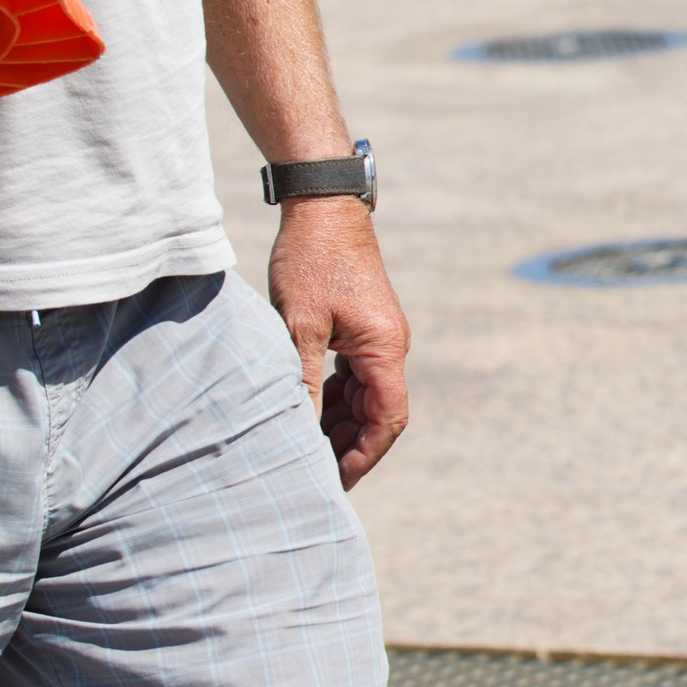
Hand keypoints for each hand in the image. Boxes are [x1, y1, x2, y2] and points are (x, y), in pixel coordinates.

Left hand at [269, 201, 409, 488]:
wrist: (323, 206)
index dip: (363, 456)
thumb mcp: (299, 325)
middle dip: (348, 446)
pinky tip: (305, 408)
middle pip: (377, 413)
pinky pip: (354, 376)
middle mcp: (389, 346)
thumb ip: (302, 381)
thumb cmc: (311, 259)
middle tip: (311, 471)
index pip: (386, 420)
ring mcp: (377, 337)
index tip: (334, 480)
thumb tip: (297, 432)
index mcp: (384, 349)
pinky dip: (333, 397)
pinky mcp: (361, 327)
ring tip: (303, 446)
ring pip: (364, 396)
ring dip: (338, 423)